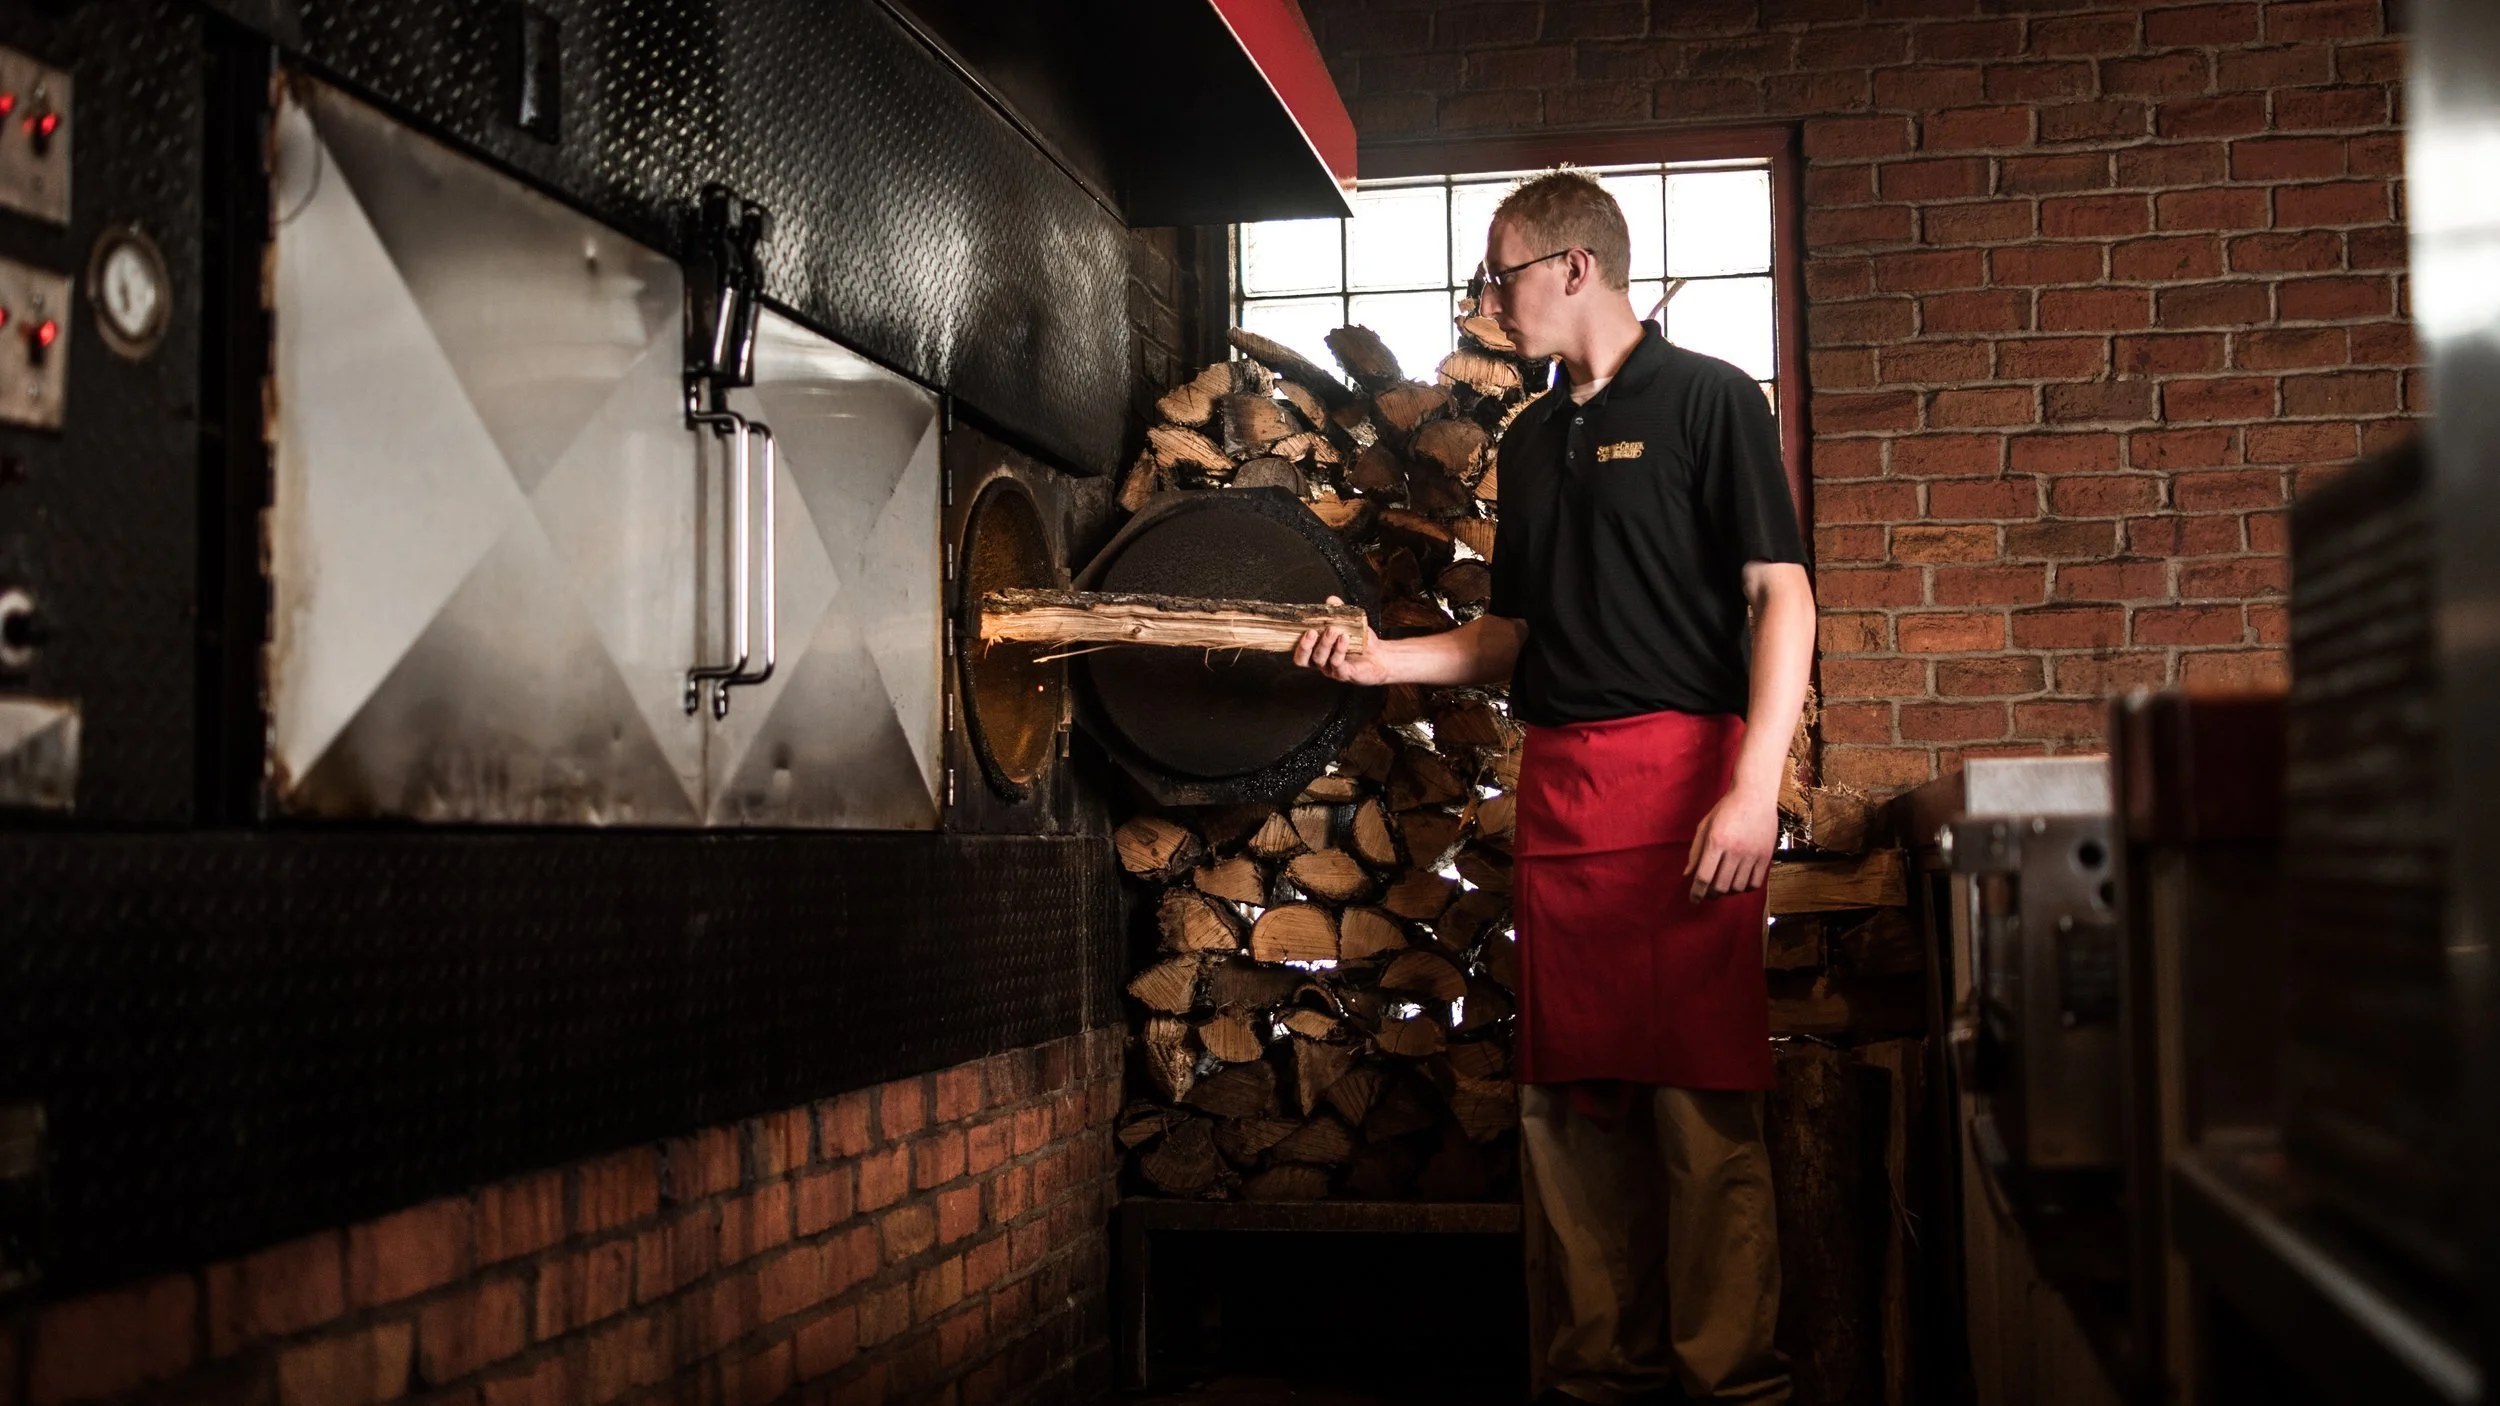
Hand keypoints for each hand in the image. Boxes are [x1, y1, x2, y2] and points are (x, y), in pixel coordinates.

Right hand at [1292, 596, 1390, 684]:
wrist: (1380, 655)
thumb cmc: (1361, 642)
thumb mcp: (1349, 623)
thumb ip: (1338, 612)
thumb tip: (1331, 600)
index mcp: (1317, 652)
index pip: (1300, 651)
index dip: (1296, 642)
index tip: (1300, 627)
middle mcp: (1321, 662)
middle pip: (1303, 659)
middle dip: (1305, 645)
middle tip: (1311, 631)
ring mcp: (1331, 670)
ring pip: (1320, 659)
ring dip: (1325, 643)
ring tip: (1333, 630)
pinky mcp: (1345, 674)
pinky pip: (1337, 664)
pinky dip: (1339, 650)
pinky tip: (1344, 638)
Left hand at [1684, 786, 1777, 901]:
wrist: (1755, 795)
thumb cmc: (1726, 809)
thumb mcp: (1705, 826)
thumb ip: (1696, 851)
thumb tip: (1687, 875)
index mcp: (1716, 842)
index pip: (1703, 877)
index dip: (1696, 893)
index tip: (1694, 899)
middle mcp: (1734, 850)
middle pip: (1720, 886)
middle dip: (1711, 894)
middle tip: (1708, 893)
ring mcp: (1752, 854)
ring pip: (1738, 887)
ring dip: (1728, 891)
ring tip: (1724, 885)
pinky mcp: (1766, 856)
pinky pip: (1755, 883)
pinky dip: (1745, 888)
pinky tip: (1740, 882)